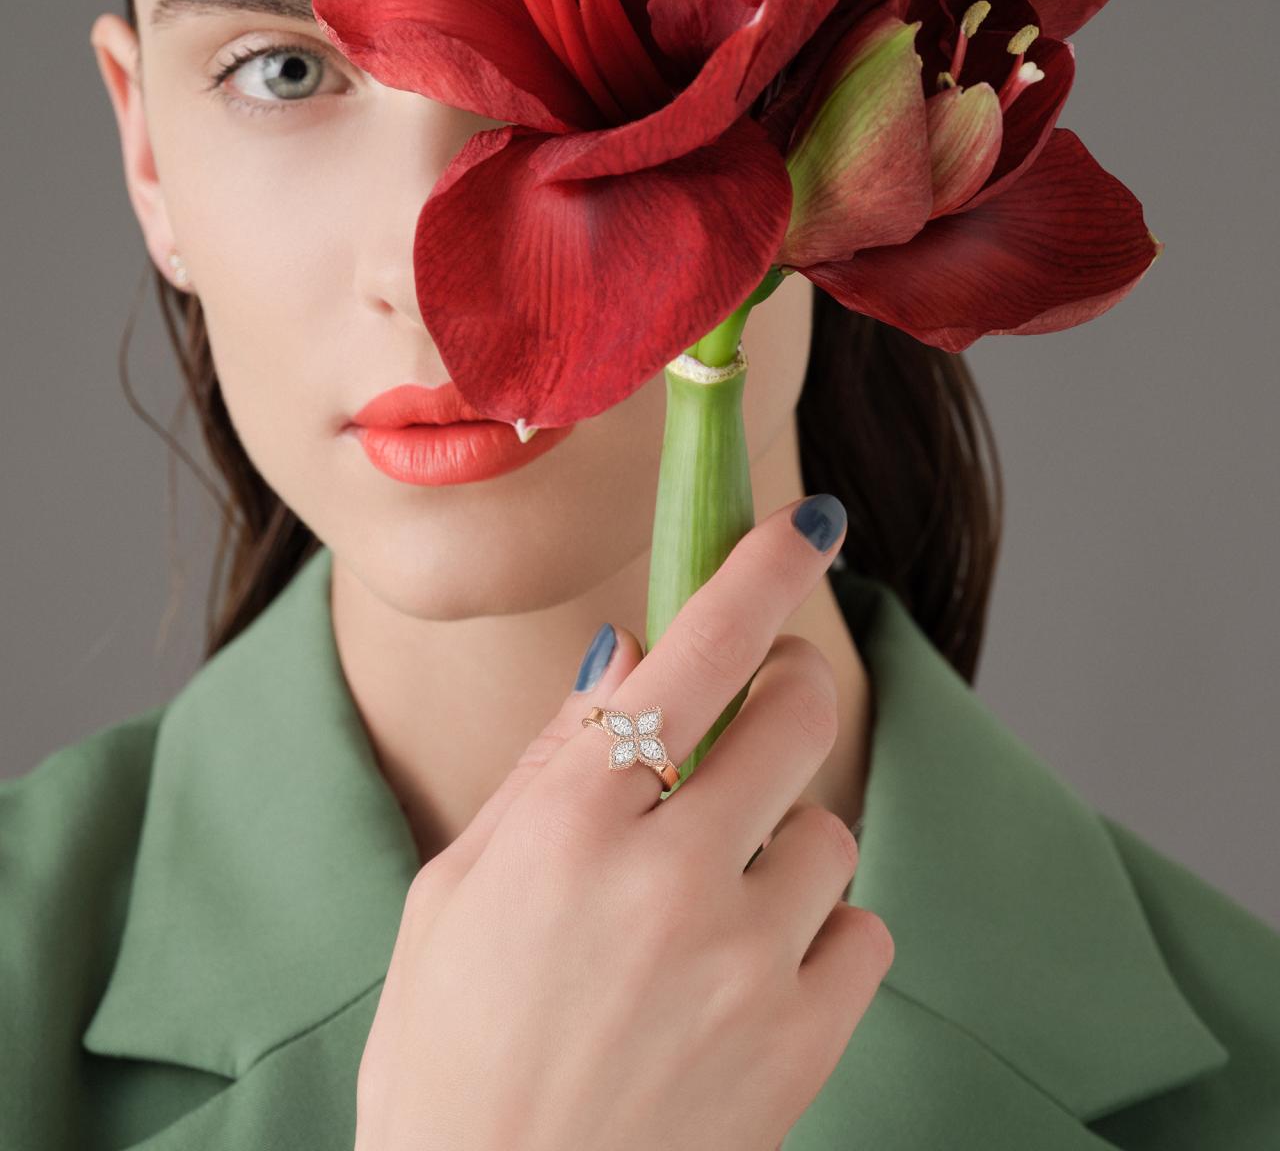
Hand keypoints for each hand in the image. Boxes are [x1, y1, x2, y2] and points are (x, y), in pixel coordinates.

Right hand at [353, 495, 893, 1150]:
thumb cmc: (452, 1051)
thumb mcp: (460, 888)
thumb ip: (551, 759)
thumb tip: (624, 649)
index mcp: (571, 822)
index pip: (696, 652)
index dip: (761, 572)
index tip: (811, 528)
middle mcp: (669, 876)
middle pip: (794, 716)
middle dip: (779, 702)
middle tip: (746, 730)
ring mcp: (746, 963)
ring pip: (830, 830)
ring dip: (783, 845)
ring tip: (714, 911)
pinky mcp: (802, 1045)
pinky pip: (861, 931)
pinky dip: (817, 937)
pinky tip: (750, 981)